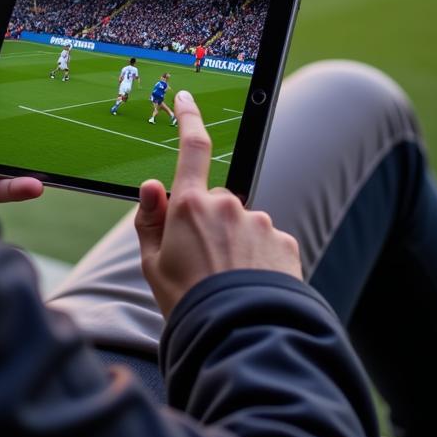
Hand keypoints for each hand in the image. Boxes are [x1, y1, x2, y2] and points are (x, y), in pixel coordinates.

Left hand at [0, 20, 42, 205]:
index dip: (12, 77)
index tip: (38, 66)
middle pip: (7, 120)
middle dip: (31, 117)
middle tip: (59, 109)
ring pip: (10, 156)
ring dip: (31, 158)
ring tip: (52, 156)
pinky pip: (2, 187)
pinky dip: (20, 187)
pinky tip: (36, 184)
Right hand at [134, 90, 301, 317]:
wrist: (240, 337)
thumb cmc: (189, 303)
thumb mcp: (152, 264)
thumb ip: (150, 220)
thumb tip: (152, 186)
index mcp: (191, 205)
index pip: (192, 147)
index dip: (189, 118)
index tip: (187, 99)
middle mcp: (228, 206)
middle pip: (215, 202)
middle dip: (209, 223)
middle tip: (201, 264)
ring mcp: (261, 223)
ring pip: (243, 224)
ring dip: (236, 244)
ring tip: (229, 282)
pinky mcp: (286, 243)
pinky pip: (268, 243)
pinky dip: (260, 260)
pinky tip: (251, 285)